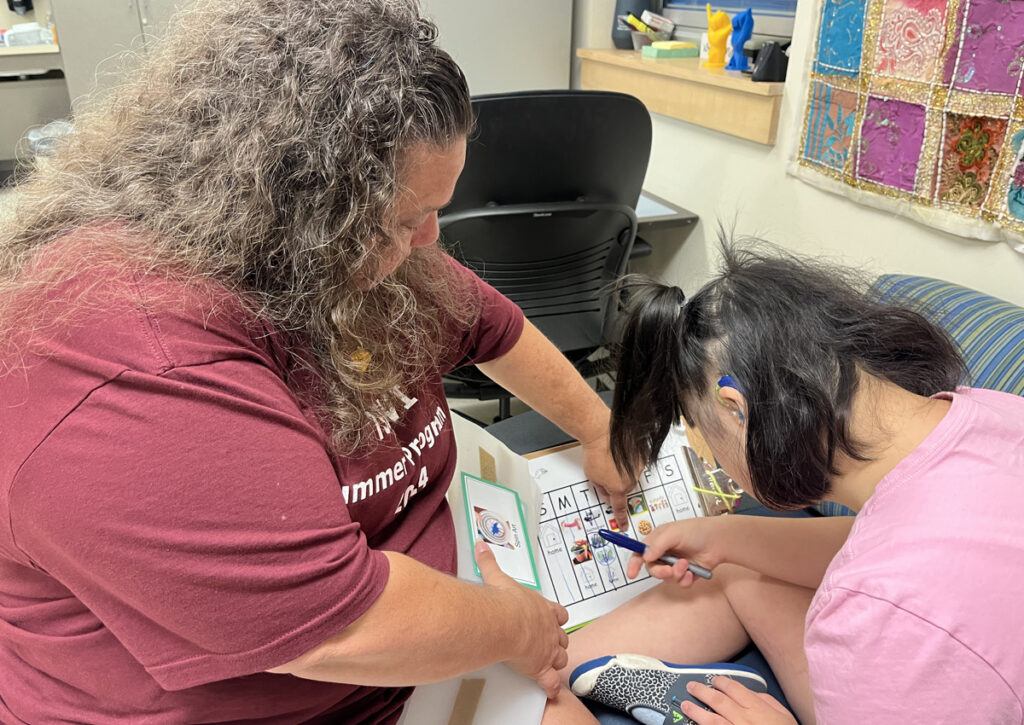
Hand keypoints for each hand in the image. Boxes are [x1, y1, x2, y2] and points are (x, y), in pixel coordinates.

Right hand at [474, 541, 568, 697]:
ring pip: (560, 657)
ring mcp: (547, 649)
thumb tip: (481, 547)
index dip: (557, 617)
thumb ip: (489, 562)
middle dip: (558, 640)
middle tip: (552, 644)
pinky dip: (551, 685)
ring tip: (552, 665)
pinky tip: (550, 689)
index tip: (556, 618)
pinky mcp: (540, 667)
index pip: (558, 613)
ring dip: (557, 660)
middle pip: (561, 636)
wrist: (504, 623)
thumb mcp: (497, 577)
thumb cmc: (504, 604)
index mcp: (542, 608)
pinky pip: (550, 680)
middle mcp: (548, 629)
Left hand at [579, 430, 635, 530]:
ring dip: (623, 471)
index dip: (621, 518)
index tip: (623, 525)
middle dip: (616, 483)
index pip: (620, 507)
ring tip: (611, 458)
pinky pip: (636, 463)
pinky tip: (619, 453)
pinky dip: (629, 460)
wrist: (601, 433)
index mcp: (618, 488)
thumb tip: (607, 495)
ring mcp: (638, 467)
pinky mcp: (642, 456)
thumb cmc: (595, 453)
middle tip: (606, 472)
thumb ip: (602, 490)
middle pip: (625, 488)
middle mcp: (631, 479)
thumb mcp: (592, 477)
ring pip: (632, 475)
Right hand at [625, 517, 728, 585]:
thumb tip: (645, 557)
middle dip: (660, 572)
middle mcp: (665, 553)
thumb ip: (657, 545)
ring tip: (686, 566)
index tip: (632, 573)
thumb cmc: (696, 531)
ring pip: (667, 578)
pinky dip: (685, 580)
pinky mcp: (686, 574)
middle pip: (653, 569)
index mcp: (657, 541)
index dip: (634, 564)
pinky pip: (680, 583)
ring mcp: (675, 564)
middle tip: (668, 571)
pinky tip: (692, 573)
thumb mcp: (673, 533)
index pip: (640, 553)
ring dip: (676, 574)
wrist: (718, 541)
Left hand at [681, 676, 796, 724]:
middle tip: (691, 686)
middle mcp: (744, 720)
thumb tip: (751, 692)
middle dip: (702, 691)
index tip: (714, 680)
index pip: (734, 688)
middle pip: (718, 701)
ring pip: (711, 720)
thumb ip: (767, 701)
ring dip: (695, 711)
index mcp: (757, 709)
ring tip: (685, 705)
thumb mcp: (784, 715)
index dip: (721, 682)